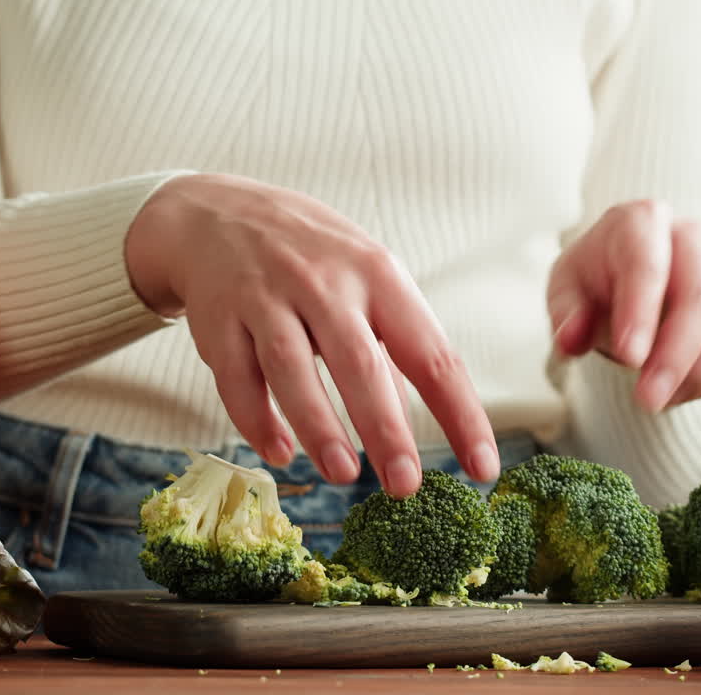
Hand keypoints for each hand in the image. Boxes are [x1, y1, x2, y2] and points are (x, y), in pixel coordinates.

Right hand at [125, 173, 498, 496]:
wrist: (217, 214)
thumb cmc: (314, 260)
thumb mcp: (366, 278)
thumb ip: (394, 343)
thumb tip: (430, 420)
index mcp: (379, 276)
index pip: (431, 353)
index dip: (461, 414)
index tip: (482, 468)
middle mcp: (324, 283)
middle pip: (359, 363)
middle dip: (386, 428)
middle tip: (406, 485)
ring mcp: (266, 298)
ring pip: (293, 370)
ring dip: (320, 428)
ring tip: (344, 475)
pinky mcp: (219, 319)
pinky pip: (238, 378)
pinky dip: (257, 421)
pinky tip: (280, 452)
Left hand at [547, 200, 700, 411]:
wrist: (631, 277)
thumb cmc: (597, 281)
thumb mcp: (567, 290)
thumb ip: (567, 314)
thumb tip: (570, 341)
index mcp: (641, 222)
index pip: (647, 264)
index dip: (641, 312)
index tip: (629, 358)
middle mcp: (692, 236)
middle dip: (675, 355)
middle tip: (647, 400)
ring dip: (700, 373)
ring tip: (659, 401)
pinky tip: (678, 393)